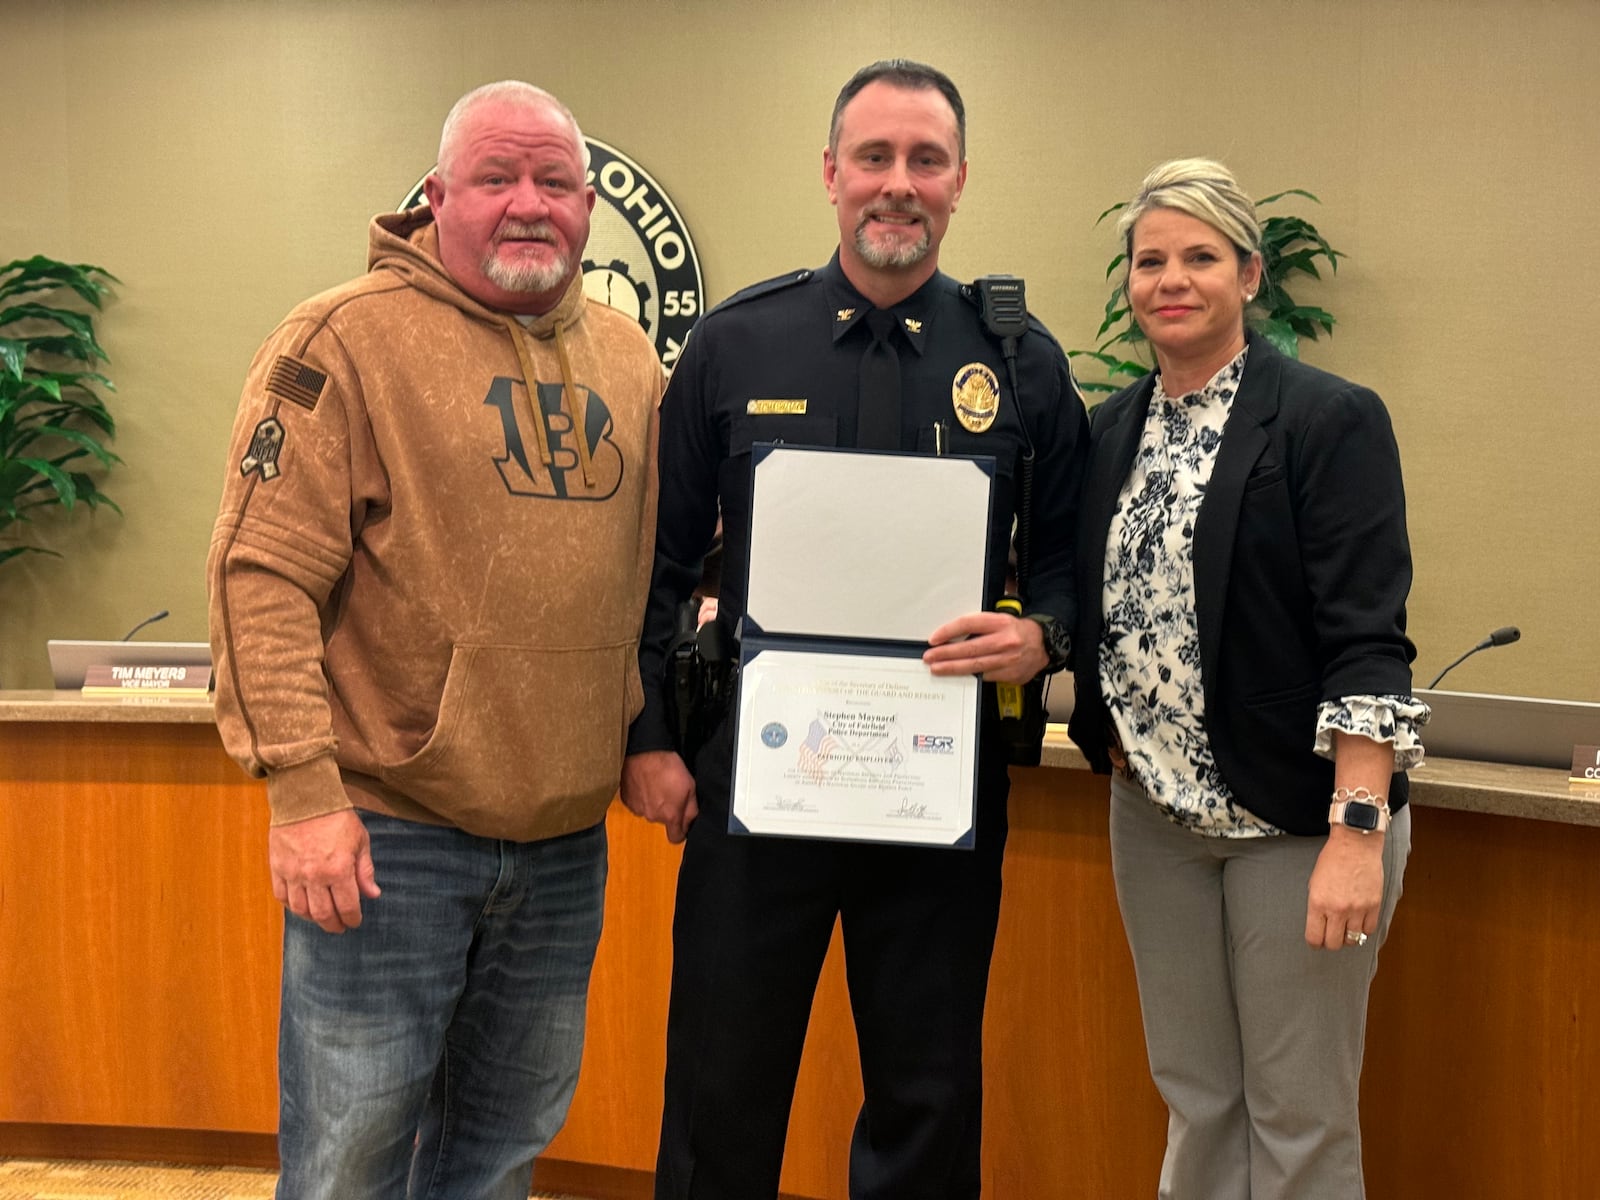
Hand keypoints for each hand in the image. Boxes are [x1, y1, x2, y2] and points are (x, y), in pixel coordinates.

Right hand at [268, 808, 380, 934]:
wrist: (304, 798)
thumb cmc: (336, 817)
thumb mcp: (360, 841)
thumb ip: (365, 870)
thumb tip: (372, 894)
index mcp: (339, 870)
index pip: (347, 907)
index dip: (352, 919)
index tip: (355, 922)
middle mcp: (315, 876)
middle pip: (323, 914)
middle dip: (334, 925)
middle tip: (339, 927)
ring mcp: (293, 874)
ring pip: (301, 910)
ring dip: (313, 918)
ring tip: (322, 917)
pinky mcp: (277, 868)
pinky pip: (282, 896)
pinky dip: (292, 906)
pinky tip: (301, 906)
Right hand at [620, 750, 698, 843]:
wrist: (644, 752)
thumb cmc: (668, 766)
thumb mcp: (690, 786)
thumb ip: (691, 810)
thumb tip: (691, 823)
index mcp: (670, 816)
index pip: (676, 838)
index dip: (681, 831)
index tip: (682, 823)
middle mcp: (652, 816)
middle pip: (662, 821)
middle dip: (667, 810)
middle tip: (670, 792)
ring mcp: (637, 809)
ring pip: (649, 811)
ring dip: (653, 802)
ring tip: (656, 784)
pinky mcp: (627, 800)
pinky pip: (637, 803)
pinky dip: (641, 796)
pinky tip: (645, 783)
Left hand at [923, 611, 1047, 683]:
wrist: (1043, 644)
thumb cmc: (1016, 631)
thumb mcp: (999, 620)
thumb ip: (979, 627)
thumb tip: (952, 638)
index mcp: (1000, 622)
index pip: (968, 624)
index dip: (948, 631)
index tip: (934, 639)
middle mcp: (1004, 640)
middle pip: (969, 648)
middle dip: (946, 654)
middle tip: (930, 657)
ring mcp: (1008, 659)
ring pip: (975, 666)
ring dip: (953, 668)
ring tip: (937, 668)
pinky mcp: (1011, 674)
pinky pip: (985, 676)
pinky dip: (971, 676)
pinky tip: (958, 676)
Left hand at [1305, 826, 1384, 949]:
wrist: (1355, 845)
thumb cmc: (1332, 859)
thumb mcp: (1314, 883)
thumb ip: (1317, 905)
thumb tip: (1319, 924)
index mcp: (1318, 903)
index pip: (1314, 937)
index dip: (1314, 943)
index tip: (1315, 943)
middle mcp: (1338, 909)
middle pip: (1334, 943)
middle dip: (1330, 943)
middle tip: (1330, 937)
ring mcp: (1358, 909)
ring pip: (1353, 939)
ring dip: (1348, 937)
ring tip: (1345, 929)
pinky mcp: (1374, 906)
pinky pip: (1369, 930)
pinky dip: (1363, 929)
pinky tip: (1359, 922)